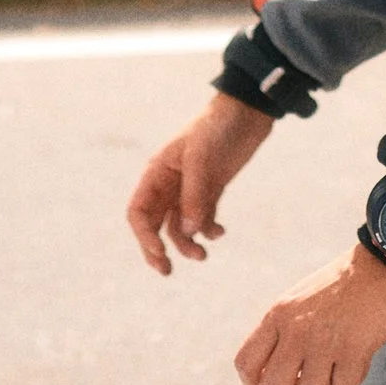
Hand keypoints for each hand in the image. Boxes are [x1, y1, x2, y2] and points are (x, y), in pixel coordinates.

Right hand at [127, 93, 274, 274]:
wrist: (247, 112)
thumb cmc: (217, 128)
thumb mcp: (202, 159)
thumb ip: (193, 196)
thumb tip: (186, 232)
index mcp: (157, 173)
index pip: (138, 212)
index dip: (143, 236)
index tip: (160, 253)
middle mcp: (169, 184)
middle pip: (153, 225)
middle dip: (157, 250)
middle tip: (167, 271)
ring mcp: (190, 189)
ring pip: (179, 226)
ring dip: (187, 244)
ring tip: (203, 256)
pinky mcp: (211, 191)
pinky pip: (202, 220)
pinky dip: (209, 230)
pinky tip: (220, 232)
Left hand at [234, 244, 385, 384]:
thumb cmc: (349, 283)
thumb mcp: (302, 300)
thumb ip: (284, 332)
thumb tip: (274, 378)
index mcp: (278, 314)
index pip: (245, 364)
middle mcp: (295, 329)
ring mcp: (323, 341)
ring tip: (338, 362)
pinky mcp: (353, 350)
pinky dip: (352, 378)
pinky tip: (359, 354)